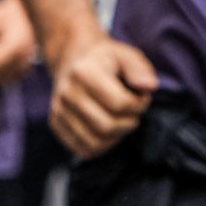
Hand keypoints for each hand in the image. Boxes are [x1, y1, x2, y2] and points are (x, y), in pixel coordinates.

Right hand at [50, 30, 157, 158]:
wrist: (73, 61)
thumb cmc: (106, 61)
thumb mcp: (125, 55)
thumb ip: (140, 69)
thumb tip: (149, 87)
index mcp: (83, 72)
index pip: (119, 104)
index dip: (139, 105)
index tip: (140, 97)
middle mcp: (67, 92)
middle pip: (107, 126)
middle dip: (129, 123)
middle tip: (132, 112)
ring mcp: (59, 110)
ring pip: (96, 142)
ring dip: (117, 136)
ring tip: (120, 120)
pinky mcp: (56, 124)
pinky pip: (84, 149)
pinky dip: (102, 146)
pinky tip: (107, 130)